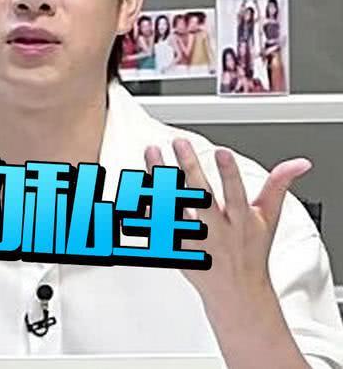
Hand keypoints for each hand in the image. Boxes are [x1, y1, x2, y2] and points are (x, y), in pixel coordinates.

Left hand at [144, 138, 311, 308]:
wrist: (236, 294)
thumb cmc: (250, 251)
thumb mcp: (268, 219)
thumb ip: (277, 187)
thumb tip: (298, 163)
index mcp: (240, 222)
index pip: (236, 195)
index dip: (230, 175)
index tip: (222, 152)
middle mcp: (217, 231)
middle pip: (201, 198)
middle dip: (190, 168)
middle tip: (180, 142)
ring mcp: (194, 240)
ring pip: (173, 208)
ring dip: (161, 180)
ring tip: (152, 153)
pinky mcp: (176, 248)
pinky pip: (158, 225)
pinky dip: (148, 205)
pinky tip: (139, 184)